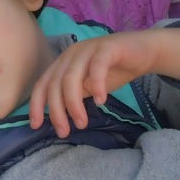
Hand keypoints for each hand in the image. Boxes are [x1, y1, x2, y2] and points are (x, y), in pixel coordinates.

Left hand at [28, 27, 179, 136]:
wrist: (143, 51)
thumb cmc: (113, 70)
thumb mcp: (88, 86)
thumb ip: (72, 96)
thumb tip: (57, 119)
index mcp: (63, 63)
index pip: (42, 84)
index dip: (36, 105)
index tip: (36, 126)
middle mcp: (71, 54)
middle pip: (55, 84)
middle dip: (57, 111)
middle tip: (65, 132)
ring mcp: (88, 49)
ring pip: (71, 78)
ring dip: (73, 104)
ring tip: (82, 123)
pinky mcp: (108, 48)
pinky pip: (97, 67)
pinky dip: (97, 85)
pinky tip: (101, 101)